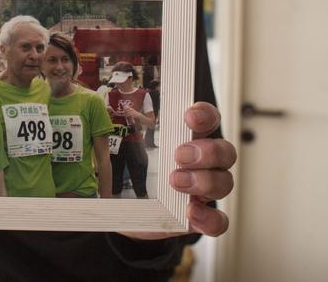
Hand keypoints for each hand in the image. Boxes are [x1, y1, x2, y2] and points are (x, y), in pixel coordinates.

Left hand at [120, 102, 235, 239]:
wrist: (128, 213)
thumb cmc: (132, 173)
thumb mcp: (125, 150)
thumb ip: (121, 130)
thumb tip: (101, 107)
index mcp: (187, 139)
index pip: (207, 119)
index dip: (204, 114)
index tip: (188, 116)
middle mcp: (203, 163)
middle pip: (224, 151)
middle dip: (207, 151)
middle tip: (179, 155)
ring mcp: (204, 190)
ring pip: (225, 182)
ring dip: (204, 181)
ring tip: (175, 182)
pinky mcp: (201, 217)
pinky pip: (218, 219)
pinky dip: (209, 217)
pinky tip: (191, 213)